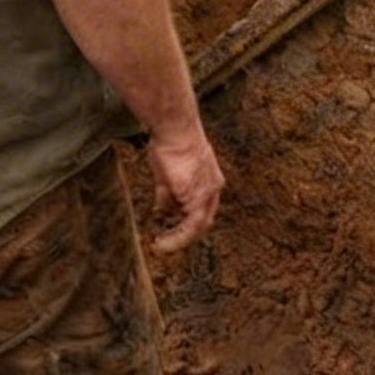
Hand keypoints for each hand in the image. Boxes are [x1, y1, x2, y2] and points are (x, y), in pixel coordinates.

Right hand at [147, 126, 225, 253]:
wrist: (175, 128)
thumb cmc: (170, 143)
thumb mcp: (167, 174)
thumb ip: (167, 195)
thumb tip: (161, 212)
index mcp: (210, 180)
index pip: (202, 207)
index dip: (188, 222)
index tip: (172, 230)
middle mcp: (213, 187)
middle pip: (203, 221)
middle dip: (185, 235)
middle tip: (167, 244)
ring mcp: (207, 192)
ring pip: (196, 225)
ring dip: (178, 238)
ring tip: (160, 245)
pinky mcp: (196, 195)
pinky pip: (189, 224)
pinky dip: (176, 236)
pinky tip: (161, 241)